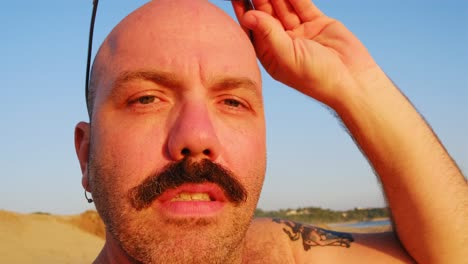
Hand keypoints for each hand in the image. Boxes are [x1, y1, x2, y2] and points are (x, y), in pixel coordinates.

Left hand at [232, 0, 378, 106]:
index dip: (244, 10)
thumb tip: (248, 15)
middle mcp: (282, 42)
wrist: (351, 81)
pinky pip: (302, 4)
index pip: (253, 29)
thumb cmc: (317, 77)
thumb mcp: (288, 56)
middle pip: (266, 14)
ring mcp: (300, 32)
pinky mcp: (317, 23)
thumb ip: (269, 34)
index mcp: (271, 55)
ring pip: (284, 6)